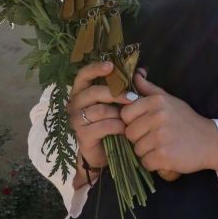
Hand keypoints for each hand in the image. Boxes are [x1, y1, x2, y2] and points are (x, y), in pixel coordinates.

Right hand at [66, 61, 137, 186]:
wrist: (104, 152)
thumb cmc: (111, 121)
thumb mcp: (120, 102)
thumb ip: (129, 86)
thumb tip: (142, 71)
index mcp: (82, 91)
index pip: (83, 75)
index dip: (95, 69)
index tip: (111, 66)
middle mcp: (75, 103)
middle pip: (93, 92)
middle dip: (115, 94)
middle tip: (133, 97)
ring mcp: (76, 120)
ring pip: (100, 110)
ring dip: (118, 113)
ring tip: (128, 118)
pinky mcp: (82, 135)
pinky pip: (103, 126)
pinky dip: (118, 126)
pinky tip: (125, 129)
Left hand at [121, 74, 217, 174]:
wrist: (211, 141)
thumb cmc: (188, 121)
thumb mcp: (171, 100)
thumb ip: (150, 89)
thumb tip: (136, 73)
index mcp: (157, 101)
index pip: (125, 114)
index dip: (133, 122)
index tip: (147, 125)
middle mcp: (158, 116)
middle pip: (129, 133)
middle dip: (140, 138)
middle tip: (158, 138)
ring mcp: (160, 136)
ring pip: (137, 149)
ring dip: (148, 151)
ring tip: (164, 146)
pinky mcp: (163, 155)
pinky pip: (145, 162)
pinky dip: (154, 163)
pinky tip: (167, 156)